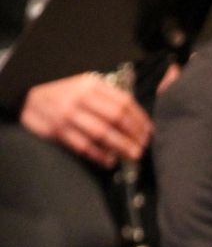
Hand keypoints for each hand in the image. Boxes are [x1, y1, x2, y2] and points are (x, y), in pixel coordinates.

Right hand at [20, 73, 152, 167]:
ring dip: (121, 147)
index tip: (148, 131)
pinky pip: (83, 146)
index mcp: (91, 85)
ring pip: (102, 134)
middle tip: (143, 146)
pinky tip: (110, 161)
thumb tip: (136, 118)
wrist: (27, 95)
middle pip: (116, 119)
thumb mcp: (84, 85)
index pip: (123, 103)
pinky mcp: (57, 130)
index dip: (140, 120)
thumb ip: (106, 97)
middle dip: (134, 135)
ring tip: (133, 155)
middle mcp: (80, 98)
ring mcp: (68, 115)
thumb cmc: (62, 92)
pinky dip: (100, 155)